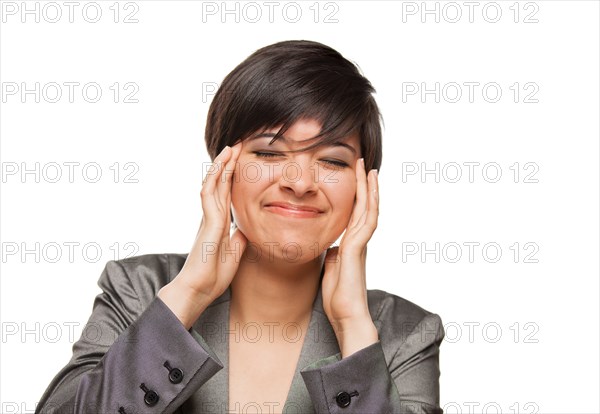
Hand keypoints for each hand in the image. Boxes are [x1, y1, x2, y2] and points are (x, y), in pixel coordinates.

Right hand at [158, 142, 247, 327]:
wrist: (199, 290)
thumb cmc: (213, 275)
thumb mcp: (235, 252)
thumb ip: (238, 237)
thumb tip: (246, 227)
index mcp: (218, 223)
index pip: (226, 193)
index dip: (232, 176)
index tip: (240, 161)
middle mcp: (211, 217)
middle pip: (219, 184)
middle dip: (227, 164)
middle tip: (236, 146)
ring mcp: (208, 220)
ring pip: (212, 186)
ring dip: (220, 167)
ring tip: (229, 149)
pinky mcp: (207, 226)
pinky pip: (208, 198)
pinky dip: (213, 182)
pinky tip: (218, 169)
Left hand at [321, 158, 379, 356]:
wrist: (346, 317)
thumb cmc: (338, 299)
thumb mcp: (329, 270)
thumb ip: (331, 256)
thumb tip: (329, 248)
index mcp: (351, 246)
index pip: (355, 215)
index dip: (356, 196)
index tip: (355, 179)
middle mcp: (359, 242)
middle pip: (364, 207)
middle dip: (364, 186)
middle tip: (364, 165)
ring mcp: (360, 245)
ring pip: (368, 210)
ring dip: (369, 189)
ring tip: (369, 169)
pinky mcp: (357, 249)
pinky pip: (367, 221)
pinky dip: (369, 203)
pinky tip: (369, 189)